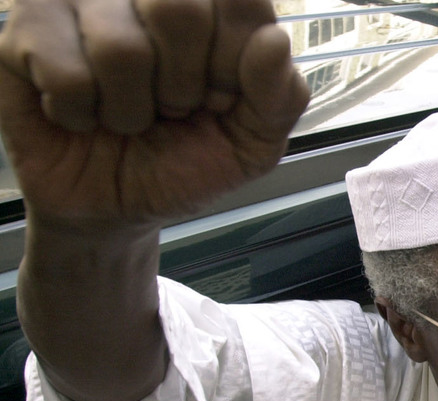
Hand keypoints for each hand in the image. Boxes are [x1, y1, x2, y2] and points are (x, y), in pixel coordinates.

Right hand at [0, 0, 309, 229]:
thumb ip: (279, 97)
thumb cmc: (182, 164)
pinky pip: (63, 69)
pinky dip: (79, 113)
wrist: (116, 209)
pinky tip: (79, 114)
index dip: (231, 64)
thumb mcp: (250, 146)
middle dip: (183, 87)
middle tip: (172, 109)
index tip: (221, 99)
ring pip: (119, 47)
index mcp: (211, 7)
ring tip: (124, 118)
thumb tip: (274, 41)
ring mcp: (80, 2)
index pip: (238, 1)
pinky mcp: (23, 29)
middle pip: (179, 9)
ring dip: (129, 110)